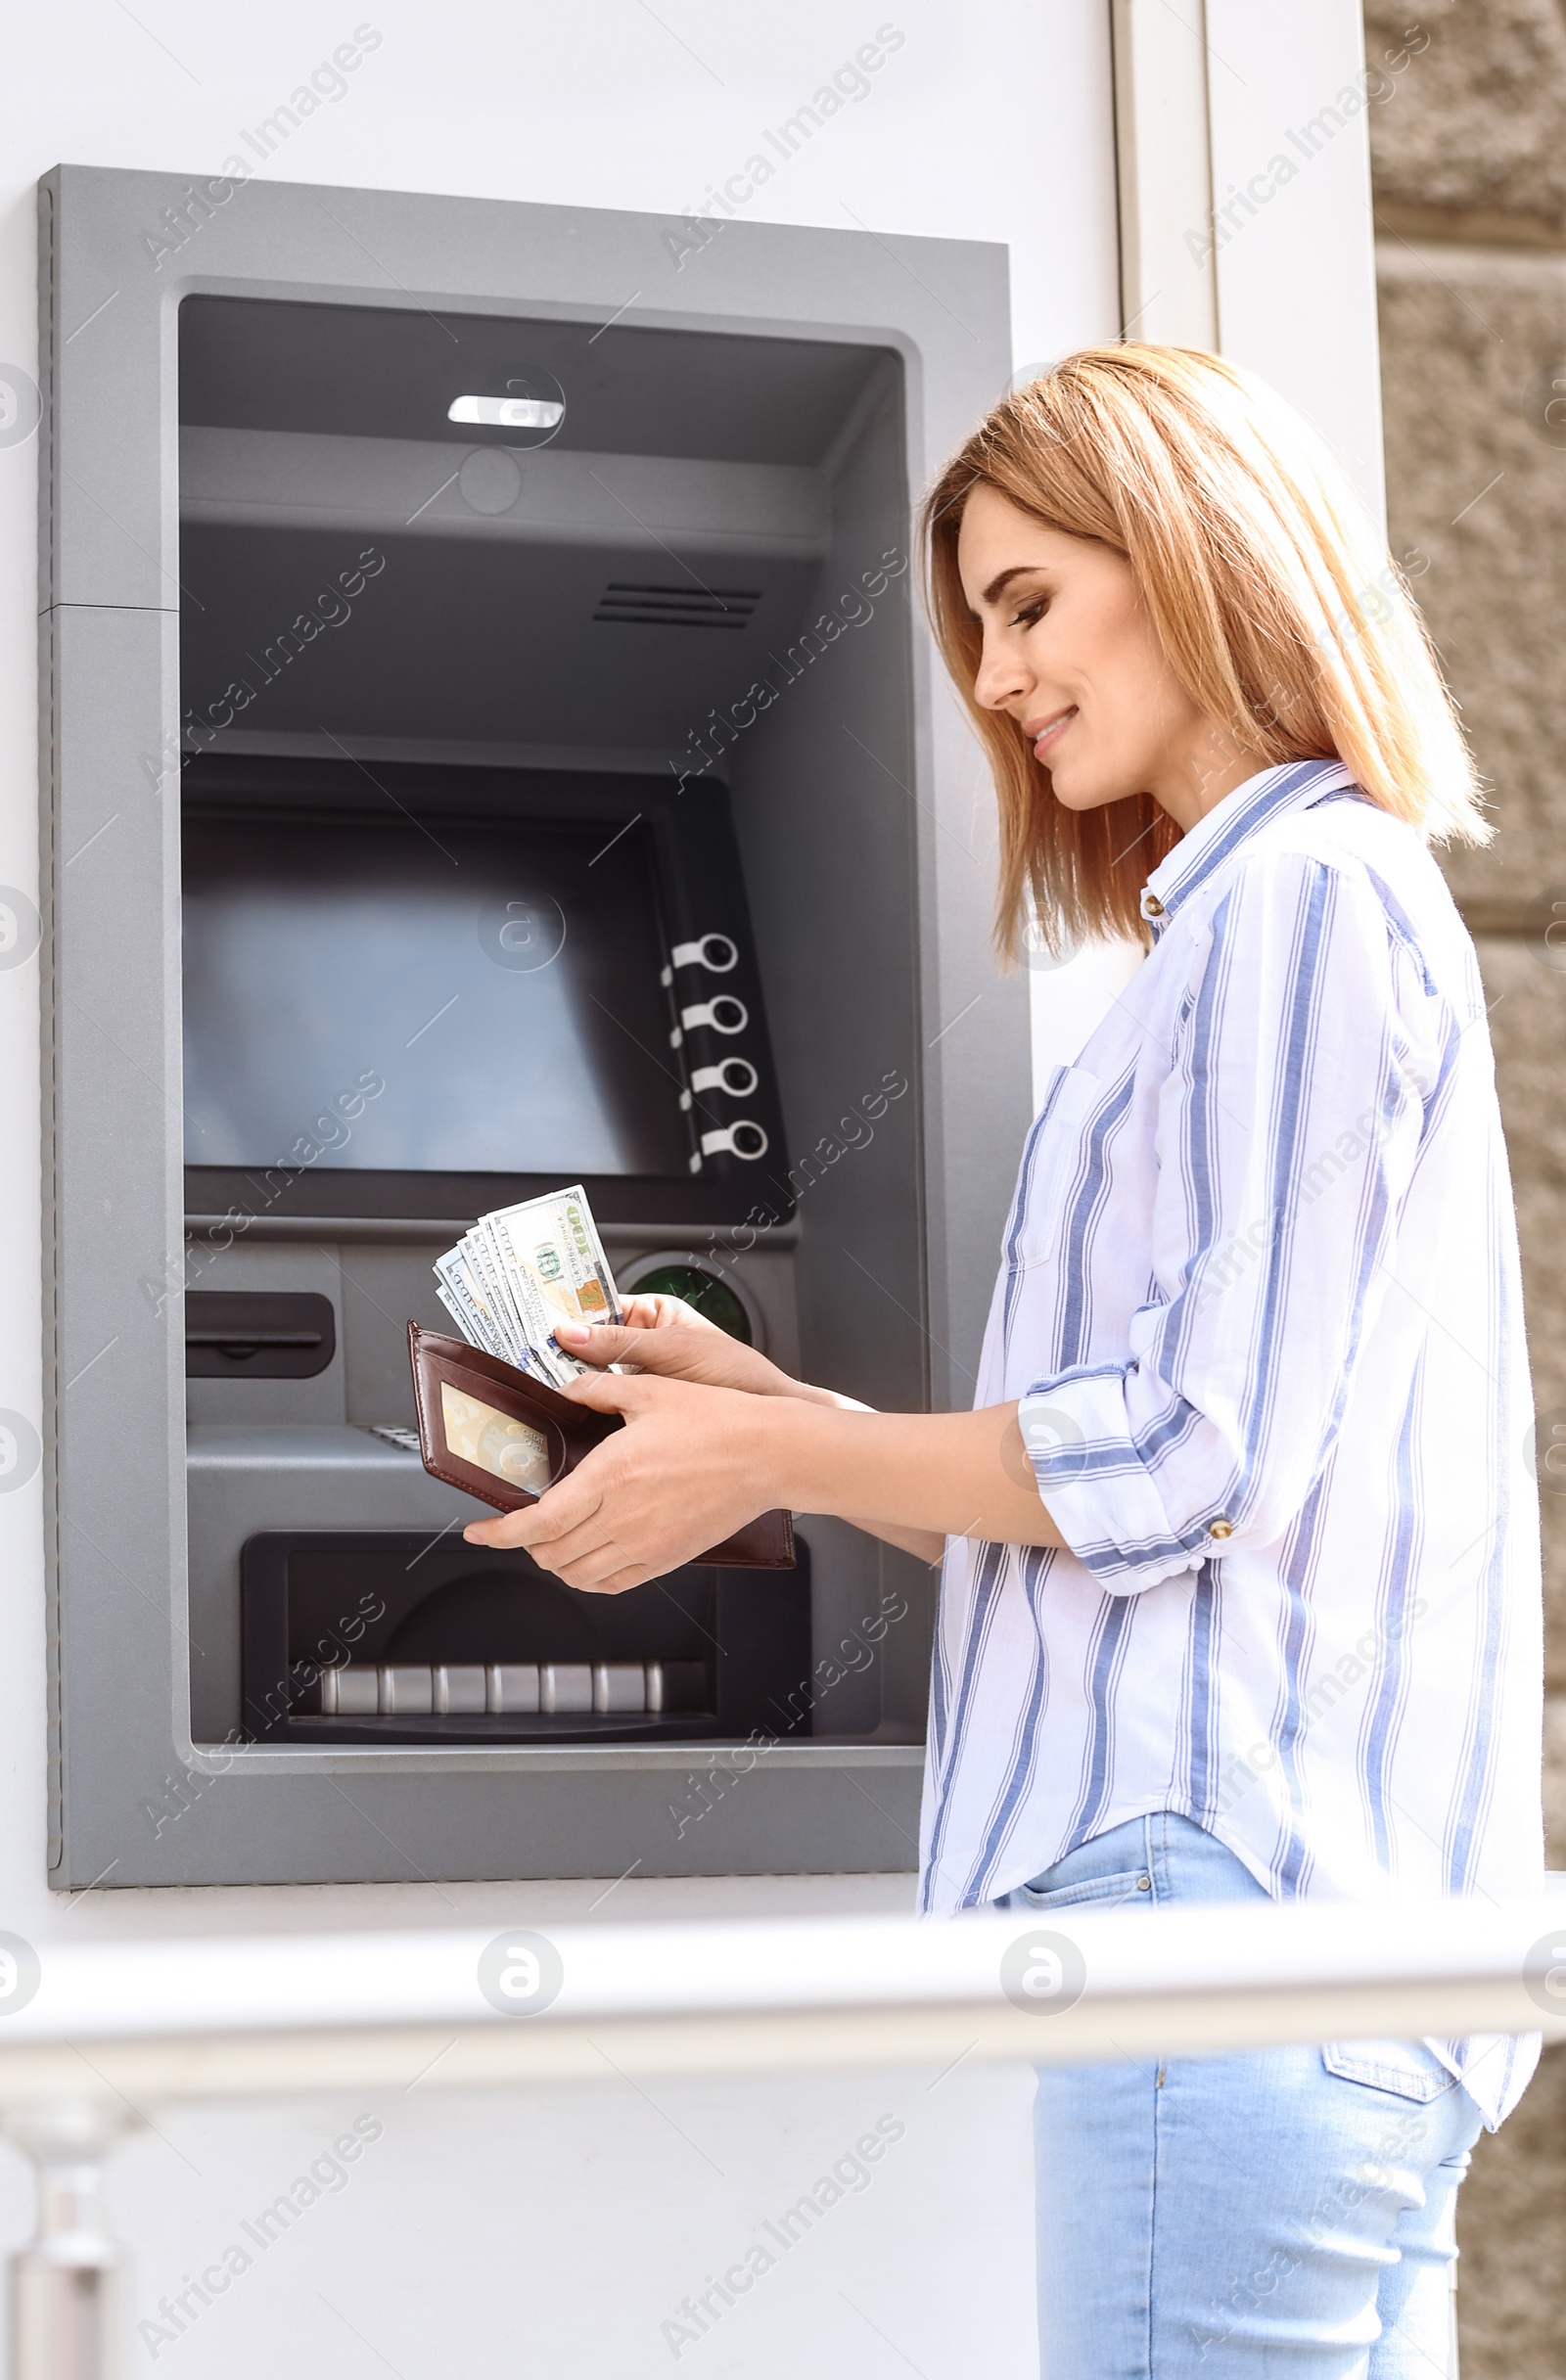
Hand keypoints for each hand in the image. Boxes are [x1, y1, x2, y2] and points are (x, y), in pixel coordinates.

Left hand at [461, 1369, 787, 1590]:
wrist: (771, 1454)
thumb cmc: (719, 1420)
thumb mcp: (650, 1389)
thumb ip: (598, 1388)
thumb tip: (567, 1389)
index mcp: (611, 1474)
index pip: (539, 1522)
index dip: (500, 1533)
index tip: (479, 1531)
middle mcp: (624, 1517)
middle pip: (551, 1553)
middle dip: (523, 1545)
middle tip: (515, 1527)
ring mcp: (648, 1543)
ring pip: (579, 1574)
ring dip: (554, 1562)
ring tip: (550, 1542)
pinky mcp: (669, 1557)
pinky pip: (614, 1583)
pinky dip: (589, 1578)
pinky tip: (588, 1560)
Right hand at [557, 1296, 813, 1399]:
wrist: (767, 1423)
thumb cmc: (737, 1376)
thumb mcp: (674, 1350)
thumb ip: (621, 1342)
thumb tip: (569, 1331)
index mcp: (652, 1315)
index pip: (598, 1308)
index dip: (568, 1316)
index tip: (535, 1325)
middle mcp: (642, 1346)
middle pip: (590, 1347)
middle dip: (564, 1355)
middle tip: (530, 1362)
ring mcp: (639, 1381)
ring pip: (595, 1380)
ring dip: (575, 1387)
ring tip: (546, 1391)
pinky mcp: (640, 1414)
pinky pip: (606, 1409)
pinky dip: (590, 1414)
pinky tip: (572, 1419)